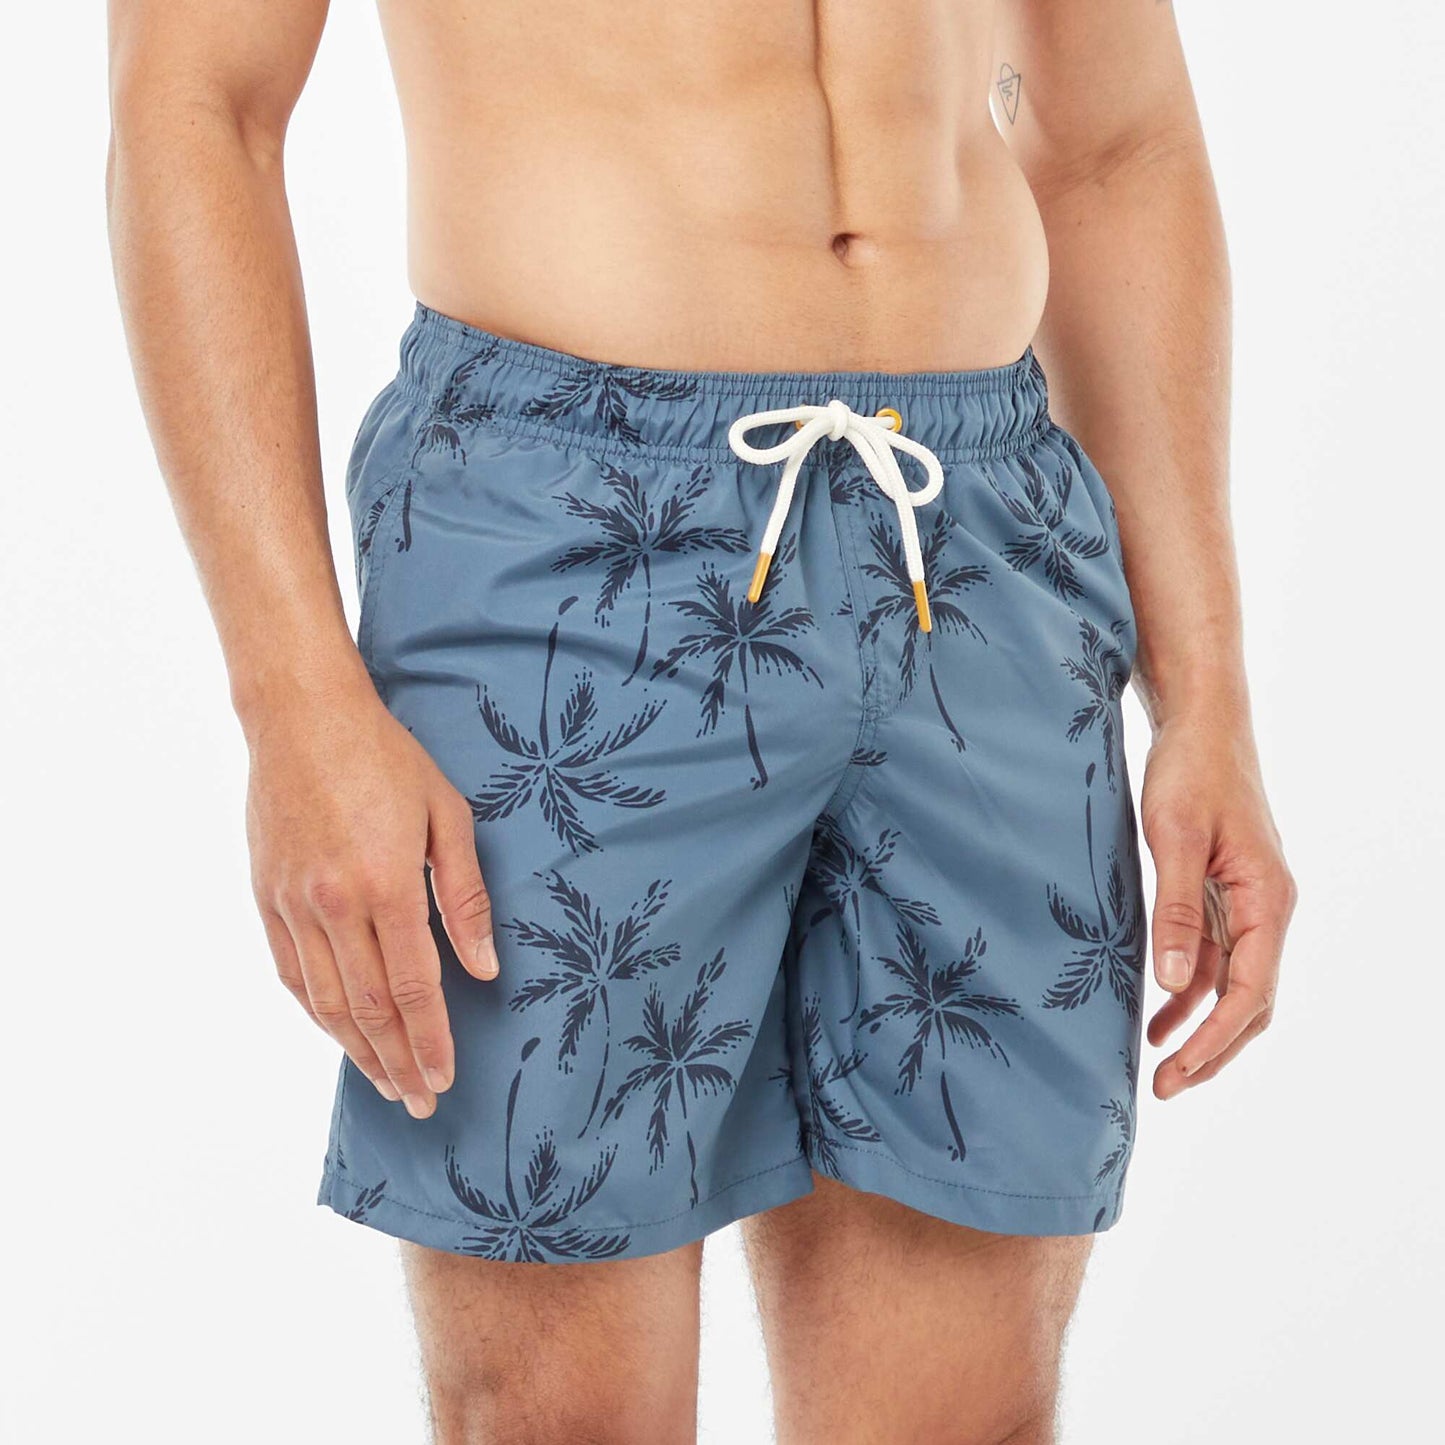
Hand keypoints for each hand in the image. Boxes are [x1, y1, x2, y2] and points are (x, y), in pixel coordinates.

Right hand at [245, 683, 497, 1117]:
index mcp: (386, 884)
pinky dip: (316, 1011)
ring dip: (356, 1050)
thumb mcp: (448, 815)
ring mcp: (293, 903)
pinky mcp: (266, 896)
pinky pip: (292, 971)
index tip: (445, 1078)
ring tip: (386, 1082)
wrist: (302, 717)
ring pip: (324, 1000)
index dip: (431, 1040)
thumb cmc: (387, 758)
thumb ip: (466, 896)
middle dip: (398, 1062)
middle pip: (367, 1008)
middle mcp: (333, 904)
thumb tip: (485, 967)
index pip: (413, 988)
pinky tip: (338, 1033)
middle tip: (421, 1100)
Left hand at [1140, 716, 1295, 1099]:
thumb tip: (1172, 983)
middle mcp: (1266, 909)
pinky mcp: (1222, 892)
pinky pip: (1212, 956)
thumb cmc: (1191, 772)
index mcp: (1268, 901)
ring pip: (1231, 984)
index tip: (1175, 1073)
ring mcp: (1245, 902)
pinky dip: (1187, 987)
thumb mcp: (1176, 838)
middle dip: (1211, 1048)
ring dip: (1198, 1025)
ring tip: (1157, 1064)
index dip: (1213, 1040)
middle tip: (1166, 1088)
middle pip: (1249, 1001)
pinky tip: (1156, 1010)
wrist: (1200, 724)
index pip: (1250, 993)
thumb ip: (1176, 910)